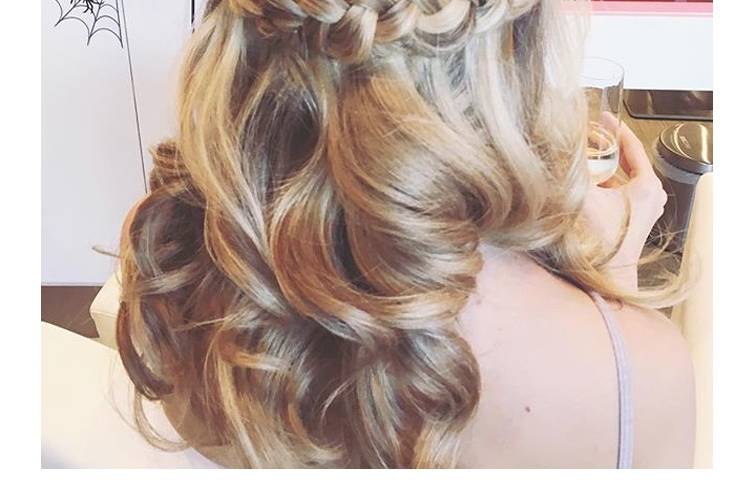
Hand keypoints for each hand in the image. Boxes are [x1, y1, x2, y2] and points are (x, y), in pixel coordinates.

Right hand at [582, 120, 667, 291]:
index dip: (615, 129)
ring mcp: (643, 211)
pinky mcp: (633, 221)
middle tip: (590, 138)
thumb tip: (554, 151)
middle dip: (606, 149)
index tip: (603, 117)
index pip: (632, 147)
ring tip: (584, 160)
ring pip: (621, 179)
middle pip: (627, 162)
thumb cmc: (601, 244)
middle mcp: (650, 197)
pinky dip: (603, 186)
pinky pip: (618, 194)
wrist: (606, 277)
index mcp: (647, 186)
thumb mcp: (582, 198)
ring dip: (602, 169)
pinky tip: (585, 184)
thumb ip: (570, 173)